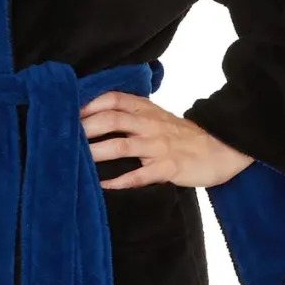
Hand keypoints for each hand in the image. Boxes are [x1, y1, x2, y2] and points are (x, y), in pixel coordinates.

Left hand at [79, 92, 254, 189]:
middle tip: (63, 137)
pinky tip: (103, 185)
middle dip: (85, 127)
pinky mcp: (169, 167)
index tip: (66, 112)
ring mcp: (159, 146)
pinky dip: (120, 180)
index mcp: (146, 109)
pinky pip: (140, 175)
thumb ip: (132, 113)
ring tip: (76, 159)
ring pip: (122, 145)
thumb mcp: (157, 117)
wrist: (221, 149)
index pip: (113, 99)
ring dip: (96, 152)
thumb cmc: (182, 136)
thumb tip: (95, 117)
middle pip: (112, 120)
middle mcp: (150, 124)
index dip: (89, 104)